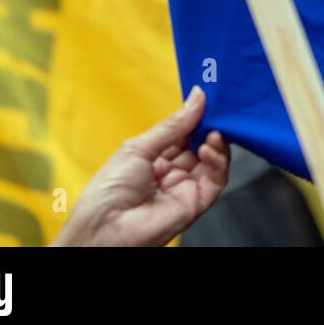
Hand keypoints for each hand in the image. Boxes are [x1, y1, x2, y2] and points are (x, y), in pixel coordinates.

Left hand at [54, 87, 229, 246]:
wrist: (104, 227)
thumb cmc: (109, 190)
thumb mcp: (139, 147)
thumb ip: (173, 125)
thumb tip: (196, 98)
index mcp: (156, 158)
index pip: (185, 133)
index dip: (196, 117)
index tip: (207, 99)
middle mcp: (173, 172)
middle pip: (202, 145)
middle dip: (211, 127)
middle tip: (217, 111)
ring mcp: (186, 187)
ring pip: (213, 161)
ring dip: (217, 144)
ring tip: (213, 133)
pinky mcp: (196, 203)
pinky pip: (216, 180)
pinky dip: (219, 162)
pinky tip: (210, 148)